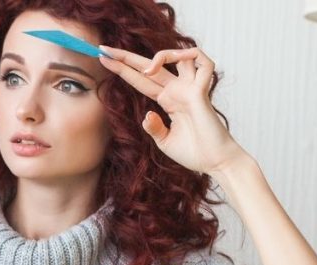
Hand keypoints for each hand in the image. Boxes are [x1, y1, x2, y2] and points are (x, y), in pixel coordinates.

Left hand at [98, 45, 248, 175]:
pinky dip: (190, 56)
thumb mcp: (164, 141)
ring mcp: (190, 89)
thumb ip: (153, 127)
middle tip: (104, 49)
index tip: (103, 60)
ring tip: (146, 69)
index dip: (123, 70)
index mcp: (167, 101)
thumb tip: (147, 115)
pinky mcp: (202, 92)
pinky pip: (204, 62)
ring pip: (180, 55)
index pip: (142, 80)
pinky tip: (173, 64)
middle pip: (152, 66)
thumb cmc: (194, 153)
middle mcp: (178, 91)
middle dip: (127, 57)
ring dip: (162, 54)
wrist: (214, 164)